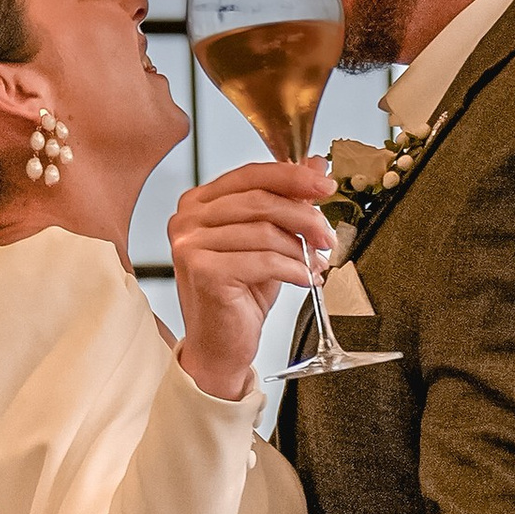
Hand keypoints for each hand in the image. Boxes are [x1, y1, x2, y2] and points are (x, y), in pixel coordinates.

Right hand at [169, 158, 335, 401]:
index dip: (292, 176)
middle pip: (260, 200)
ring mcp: (191, 245)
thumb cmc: (240, 296)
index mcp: (198, 203)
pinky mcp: (204, 271)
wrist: (220, 346)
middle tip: (327, 234)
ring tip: (315, 264)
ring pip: (264, 231)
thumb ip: (287, 203)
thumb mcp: (268, 242)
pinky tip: (304, 279)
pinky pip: (263, 260)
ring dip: (300, 249)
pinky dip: (292, 269)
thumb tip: (316, 167)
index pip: (250, 175)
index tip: (325, 185)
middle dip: (303, 216)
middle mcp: (187, 219)